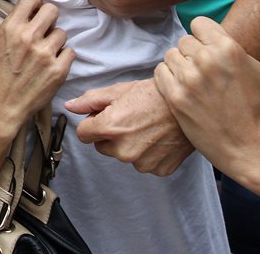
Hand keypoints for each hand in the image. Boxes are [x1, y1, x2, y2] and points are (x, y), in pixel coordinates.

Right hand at [0, 0, 73, 134]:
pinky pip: (70, 52)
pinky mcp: (59, 69)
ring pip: (62, 33)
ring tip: (45, 54)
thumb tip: (36, 10)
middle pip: (52, 10)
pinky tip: (52, 66)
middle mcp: (28, 37)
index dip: (35, 6)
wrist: (6, 104)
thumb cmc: (3, 74)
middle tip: (45, 32)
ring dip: (56, 42)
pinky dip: (63, 59)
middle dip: (50, 20)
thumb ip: (18, 24)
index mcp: (11, 28)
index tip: (35, 15)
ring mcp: (45, 53)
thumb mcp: (2, 42)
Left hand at [66, 79, 193, 174]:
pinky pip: (143, 163)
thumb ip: (91, 101)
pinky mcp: (158, 170)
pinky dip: (148, 153)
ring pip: (123, 156)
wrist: (189, 105)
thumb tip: (70, 107)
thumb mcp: (120, 90)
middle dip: (110, 135)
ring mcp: (142, 163)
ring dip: (129, 145)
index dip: (92, 123)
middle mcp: (123, 150)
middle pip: (102, 147)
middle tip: (129, 119)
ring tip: (146, 127)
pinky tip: (157, 138)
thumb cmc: (155, 94)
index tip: (104, 116)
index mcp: (110, 128)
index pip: (83, 134)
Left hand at [154, 17, 259, 175]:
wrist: (251, 149)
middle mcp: (206, 59)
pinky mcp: (175, 97)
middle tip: (203, 69)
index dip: (204, 34)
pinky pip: (160, 72)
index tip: (208, 47)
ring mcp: (188, 78)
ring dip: (180, 65)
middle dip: (193, 53)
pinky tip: (180, 87)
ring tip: (191, 79)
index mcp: (228, 48)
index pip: (199, 23)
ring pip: (172, 56)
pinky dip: (167, 77)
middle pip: (185, 41)